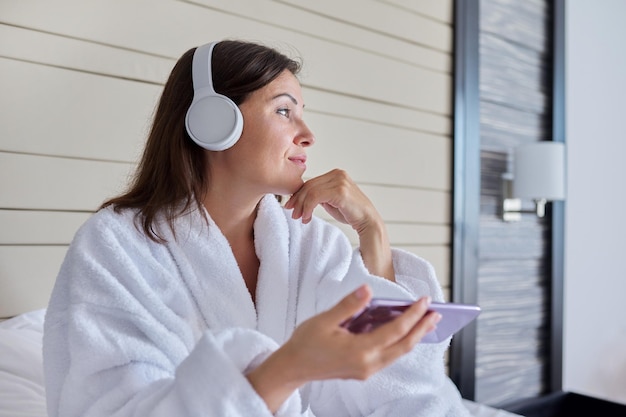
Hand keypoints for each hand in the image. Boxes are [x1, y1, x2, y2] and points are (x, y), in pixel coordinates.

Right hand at [246, 285, 440, 411]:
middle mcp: (368, 364)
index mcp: (360, 351)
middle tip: (437, 313)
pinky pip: (389, 356)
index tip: (424, 301)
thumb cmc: (305, 342)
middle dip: (422, 328)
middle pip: (404, 345)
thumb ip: (348, 305)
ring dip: (414, 336)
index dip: (412, 314)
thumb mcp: (324, 320)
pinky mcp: (363, 371)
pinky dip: (401, 343)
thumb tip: (368, 290)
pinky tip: (405, 333)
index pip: (395, 330)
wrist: (293, 367)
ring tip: (427, 322)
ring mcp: (367, 370)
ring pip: (399, 353)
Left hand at [284, 169, 377, 232]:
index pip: (310, 182)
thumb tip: (299, 197)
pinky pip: (315, 197)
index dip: (298, 194)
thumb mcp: (330, 201)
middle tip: (293, 214)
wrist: (368, 221)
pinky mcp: (340, 191)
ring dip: (302, 206)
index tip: (290, 206)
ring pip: (310, 191)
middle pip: (308, 185)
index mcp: (335, 174)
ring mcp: (339, 181)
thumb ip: (318, 195)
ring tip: (300, 218)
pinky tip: (307, 217)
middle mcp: (337, 174)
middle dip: (297, 201)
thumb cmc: (350, 213)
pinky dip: (308, 208)